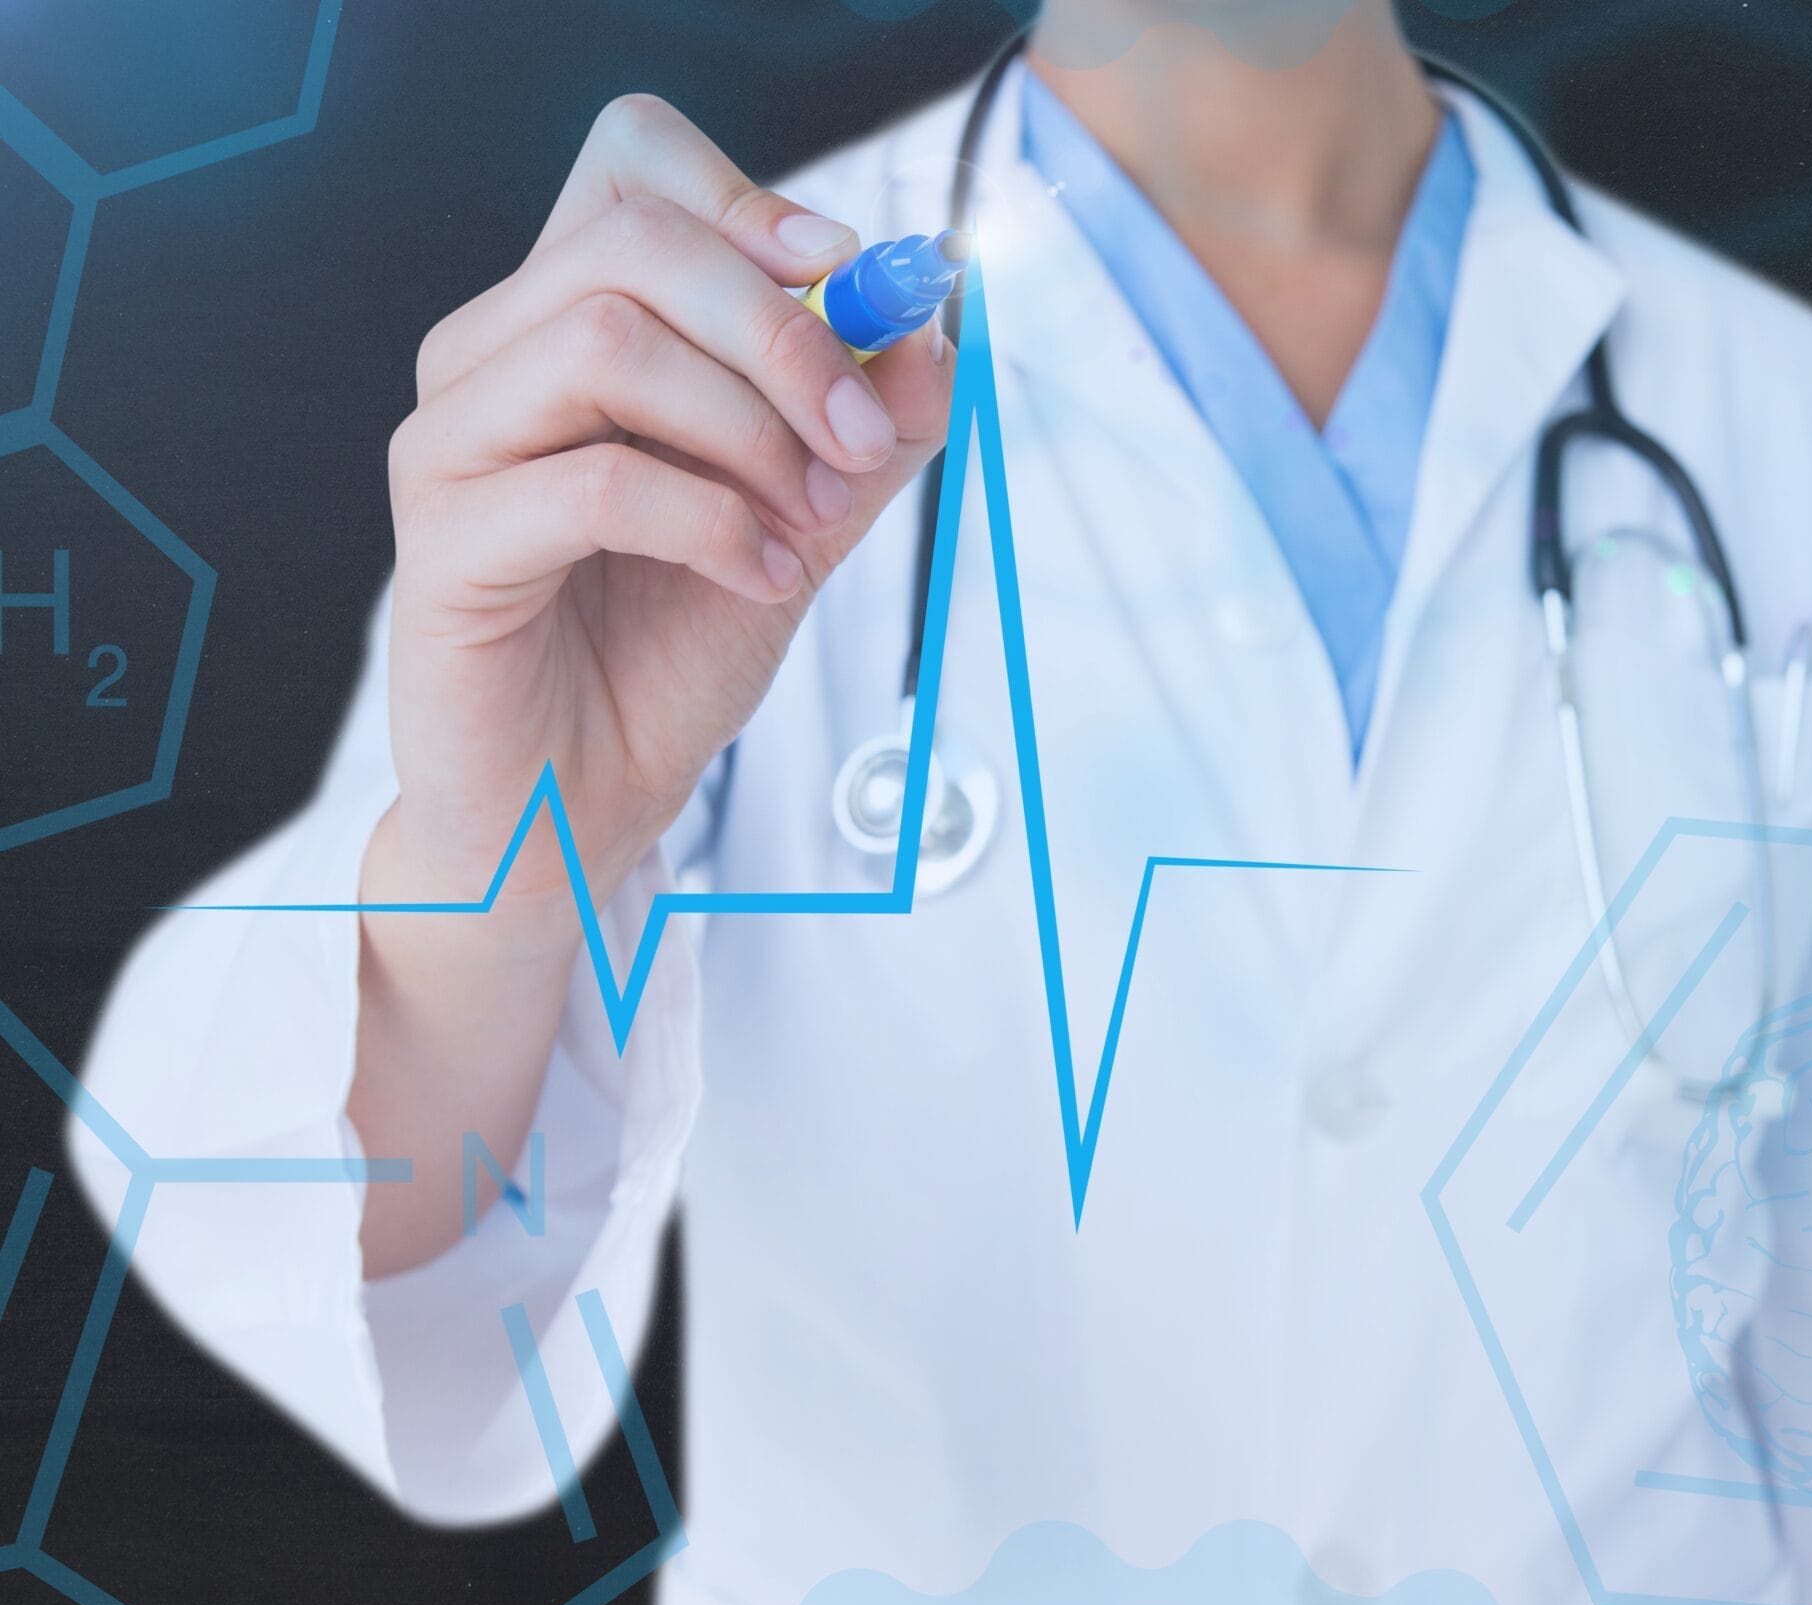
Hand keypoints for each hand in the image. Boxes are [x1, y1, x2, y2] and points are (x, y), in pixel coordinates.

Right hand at [375, 93, 952, 913]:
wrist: (580, 798)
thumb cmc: (664, 648)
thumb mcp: (802, 521)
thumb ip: (866, 428)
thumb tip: (933, 333)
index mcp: (567, 320)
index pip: (630, 164)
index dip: (749, 197)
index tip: (854, 279)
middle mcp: (489, 355)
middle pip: (633, 242)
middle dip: (786, 334)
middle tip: (863, 439)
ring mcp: (450, 443)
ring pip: (606, 344)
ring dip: (750, 430)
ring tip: (812, 522)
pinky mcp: (443, 545)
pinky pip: (594, 484)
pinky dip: (713, 525)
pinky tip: (764, 577)